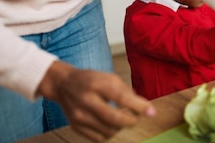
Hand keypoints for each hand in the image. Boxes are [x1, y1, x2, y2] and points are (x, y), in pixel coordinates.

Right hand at [37, 61, 155, 141]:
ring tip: (122, 118)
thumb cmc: (91, 80)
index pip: (121, 97)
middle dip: (131, 121)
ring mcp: (79, 115)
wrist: (63, 85)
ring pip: (108, 130)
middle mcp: (86, 100)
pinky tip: (110, 124)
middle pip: (114, 118)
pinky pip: (98, 138)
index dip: (139, 106)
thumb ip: (126, 91)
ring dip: (120, 127)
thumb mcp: (109, 78)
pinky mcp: (75, 126)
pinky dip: (109, 133)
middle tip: (137, 118)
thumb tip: (144, 106)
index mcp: (97, 84)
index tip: (151, 112)